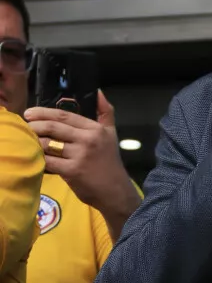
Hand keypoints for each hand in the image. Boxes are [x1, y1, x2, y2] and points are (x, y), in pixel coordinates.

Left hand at [24, 90, 139, 220]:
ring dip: (36, 142)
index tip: (30, 113)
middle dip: (36, 125)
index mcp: (95, 129)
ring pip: (49, 144)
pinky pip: (49, 161)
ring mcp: (80, 155)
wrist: (115, 190)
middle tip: (26, 126)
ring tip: (30, 141)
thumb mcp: (111, 134)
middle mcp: (88, 140)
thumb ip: (105, 112)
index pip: (65, 116)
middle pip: (54, 127)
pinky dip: (41, 159)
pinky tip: (37, 157)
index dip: (45, 113)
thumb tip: (98, 92)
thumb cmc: (110, 162)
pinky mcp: (72, 171)